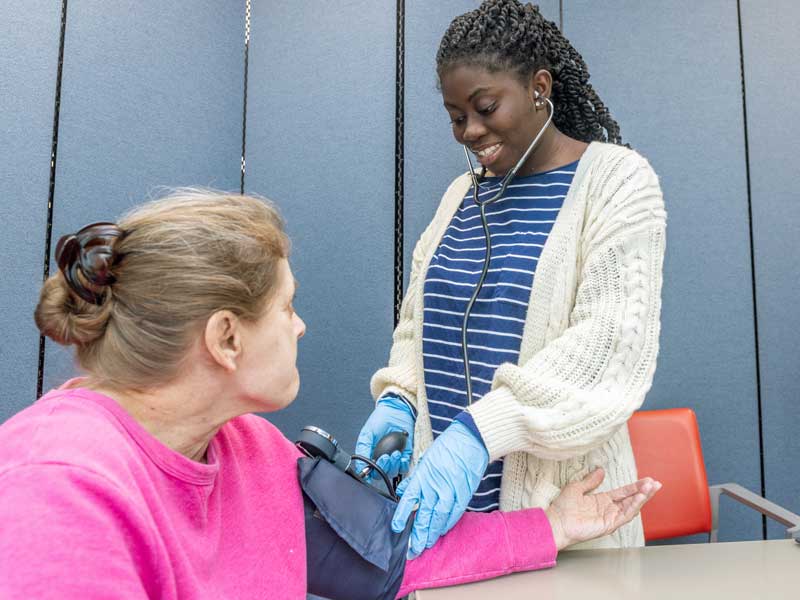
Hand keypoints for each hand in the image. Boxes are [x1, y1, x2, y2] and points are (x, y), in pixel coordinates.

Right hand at [354, 397, 414, 480]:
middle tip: (385, 457)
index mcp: (370, 455)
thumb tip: (360, 465)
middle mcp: (381, 459)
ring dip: (394, 465)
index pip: (370, 471)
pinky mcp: (405, 456)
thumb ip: (363, 448)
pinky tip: (401, 456)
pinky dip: (403, 464)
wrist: (397, 410)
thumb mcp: (367, 433)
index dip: (372, 472)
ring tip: (395, 453)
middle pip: (382, 474)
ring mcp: (393, 459)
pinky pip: (404, 467)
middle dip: (384, 467)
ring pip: (393, 472)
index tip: (374, 466)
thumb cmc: (381, 420)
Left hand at [391, 421, 488, 558]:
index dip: (401, 516)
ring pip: (439, 519)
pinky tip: (441, 531)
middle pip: (424, 516)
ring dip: (432, 534)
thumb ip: (414, 478)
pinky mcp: (464, 494)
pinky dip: (447, 524)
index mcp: (423, 477)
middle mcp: (435, 486)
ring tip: (425, 545)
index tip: (396, 528)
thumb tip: (402, 491)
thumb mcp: (425, 460)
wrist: (469, 440)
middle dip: (418, 535)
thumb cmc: (447, 448)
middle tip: (412, 550)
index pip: (408, 500)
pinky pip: (454, 514)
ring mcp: (450, 491)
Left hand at [544, 468, 660, 549]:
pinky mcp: (609, 525)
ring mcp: (610, 517)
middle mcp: (608, 509)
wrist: (556, 521)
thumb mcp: (578, 488)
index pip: (623, 492)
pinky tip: (640, 498)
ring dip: (642, 498)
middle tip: (655, 483)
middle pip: (631, 499)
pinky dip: (634, 506)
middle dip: (644, 492)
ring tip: (651, 488)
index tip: (646, 480)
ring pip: (631, 507)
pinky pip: (625, 515)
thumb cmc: (563, 507)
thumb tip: (600, 471)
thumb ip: (591, 481)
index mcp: (602, 500)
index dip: (635, 486)